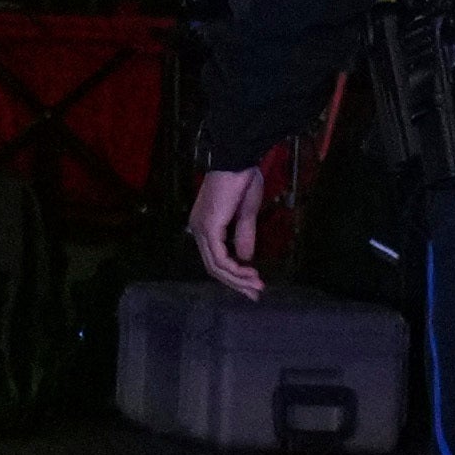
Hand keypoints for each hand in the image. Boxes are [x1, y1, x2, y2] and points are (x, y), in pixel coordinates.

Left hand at [185, 165, 277, 302]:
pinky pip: (220, 258)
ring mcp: (201, 228)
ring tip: (257, 285)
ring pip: (216, 266)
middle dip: (236, 283)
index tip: (254, 284)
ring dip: (238, 279)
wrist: (238, 160)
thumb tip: (246, 258)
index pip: (214, 258)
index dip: (233, 275)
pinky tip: (250, 272)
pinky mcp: (208, 227)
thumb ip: (243, 236)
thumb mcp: (245, 214)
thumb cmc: (242, 180)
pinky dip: (235, 269)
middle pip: (213, 267)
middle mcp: (197, 228)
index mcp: (204, 225)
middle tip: (256, 294)